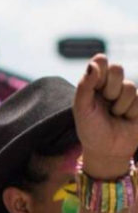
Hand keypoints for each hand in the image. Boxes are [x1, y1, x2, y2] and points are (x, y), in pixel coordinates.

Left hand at [74, 54, 137, 177]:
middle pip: (117, 68)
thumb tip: (94, 63)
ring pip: (129, 86)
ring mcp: (126, 94)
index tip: (96, 83)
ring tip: (114, 115)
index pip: (100, 62)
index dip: (100, 69)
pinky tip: (126, 119)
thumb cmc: (90, 129)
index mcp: (93, 83)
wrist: (107, 151)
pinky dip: (130, 111)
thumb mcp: (82, 109)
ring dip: (120, 104)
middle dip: (111, 87)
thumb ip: (85, 86)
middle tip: (105, 102)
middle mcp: (110, 86)